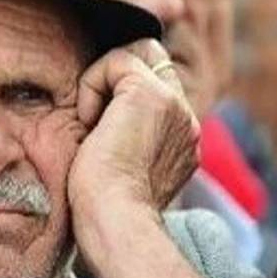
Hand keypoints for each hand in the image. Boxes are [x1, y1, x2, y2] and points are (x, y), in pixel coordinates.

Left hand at [63, 40, 219, 277]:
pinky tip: (90, 123)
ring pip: (135, 55)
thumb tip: (97, 125)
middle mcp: (187, 120)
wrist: (115, 222)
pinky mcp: (151, 95)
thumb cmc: (104, 211)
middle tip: (92, 119)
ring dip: (103, 81)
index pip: (159, 87)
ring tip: (92, 125)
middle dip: (115, 75)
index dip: (124, 89)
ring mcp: (175, 105)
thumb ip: (125, 140)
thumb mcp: (119, 168)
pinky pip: (115, 61)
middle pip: (151, 60)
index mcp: (183, 140)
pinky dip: (92, 84)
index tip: (98, 123)